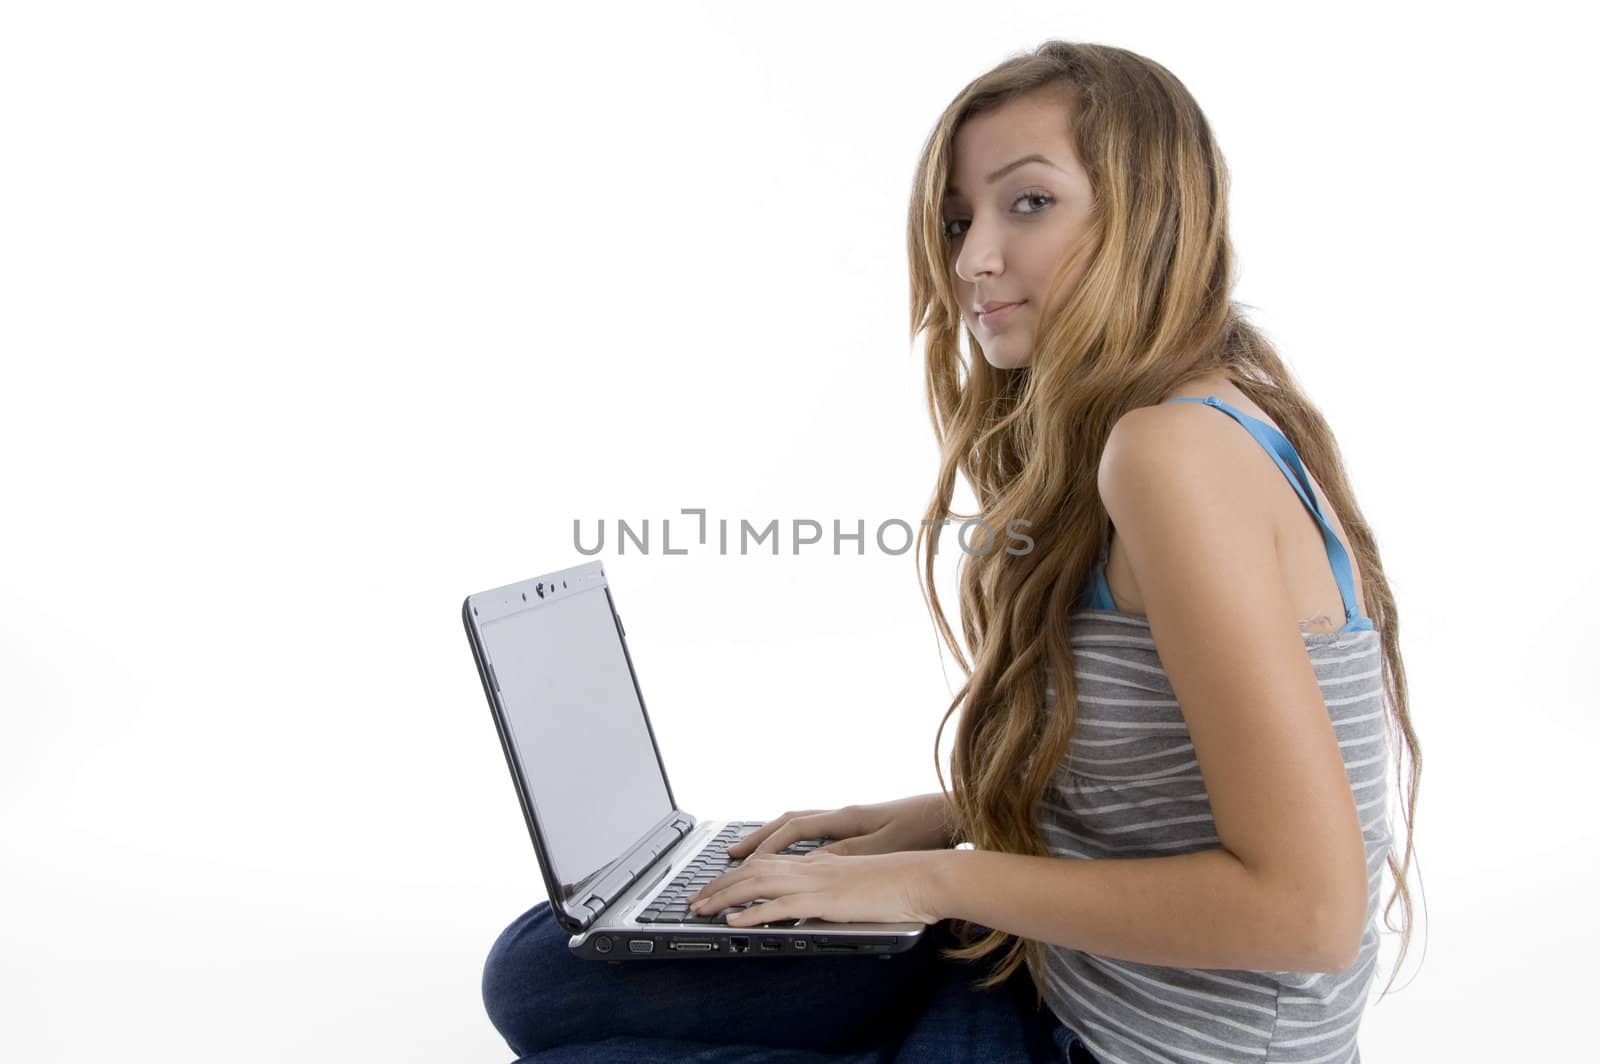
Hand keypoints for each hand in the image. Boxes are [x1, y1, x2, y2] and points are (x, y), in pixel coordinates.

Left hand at [686, 850, 945, 926]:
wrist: (922, 877)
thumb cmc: (898, 883)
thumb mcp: (858, 882)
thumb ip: (833, 888)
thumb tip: (815, 902)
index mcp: (820, 861)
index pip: (768, 863)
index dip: (738, 873)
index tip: (717, 884)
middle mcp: (812, 866)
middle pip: (753, 870)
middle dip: (720, 884)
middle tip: (696, 899)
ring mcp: (816, 881)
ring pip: (757, 884)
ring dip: (725, 897)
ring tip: (701, 909)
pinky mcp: (824, 900)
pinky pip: (779, 906)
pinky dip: (751, 914)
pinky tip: (734, 922)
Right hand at [726, 794, 956, 859]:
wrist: (952, 814)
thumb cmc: (923, 829)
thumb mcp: (884, 847)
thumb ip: (845, 854)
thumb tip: (810, 862)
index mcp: (845, 818)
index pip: (793, 829)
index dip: (766, 847)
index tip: (742, 865)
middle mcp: (843, 815)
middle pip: (788, 822)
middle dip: (757, 840)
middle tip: (729, 856)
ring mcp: (850, 820)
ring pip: (799, 825)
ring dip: (773, 839)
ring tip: (751, 854)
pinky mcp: (861, 828)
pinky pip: (814, 832)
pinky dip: (793, 842)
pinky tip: (792, 856)